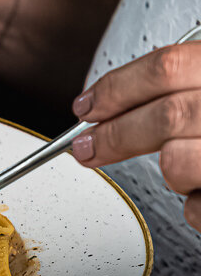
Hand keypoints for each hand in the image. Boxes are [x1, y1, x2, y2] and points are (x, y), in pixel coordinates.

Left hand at [72, 43, 200, 227]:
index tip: (86, 107)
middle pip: (164, 115)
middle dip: (115, 134)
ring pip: (175, 163)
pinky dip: (193, 206)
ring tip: (181, 167)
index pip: (166, 67)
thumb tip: (106, 106)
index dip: (116, 88)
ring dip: (168, 169)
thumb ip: (180, 88)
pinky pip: (196, 208)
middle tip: (86, 148)